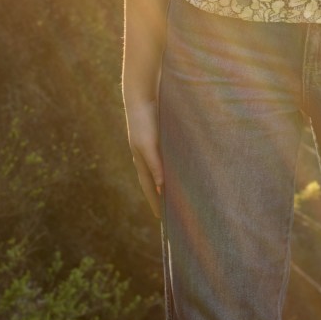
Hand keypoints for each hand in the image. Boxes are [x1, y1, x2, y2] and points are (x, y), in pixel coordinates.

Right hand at [125, 99, 163, 218]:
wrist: (142, 100)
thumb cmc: (144, 123)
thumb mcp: (148, 145)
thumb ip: (155, 164)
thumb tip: (161, 187)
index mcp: (142, 163)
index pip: (150, 189)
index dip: (156, 203)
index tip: (162, 219)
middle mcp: (146, 159)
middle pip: (154, 184)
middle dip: (160, 199)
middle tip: (170, 214)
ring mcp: (151, 151)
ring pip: (160, 174)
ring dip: (166, 186)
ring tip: (175, 197)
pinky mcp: (159, 142)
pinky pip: (165, 162)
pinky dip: (170, 171)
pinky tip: (178, 173)